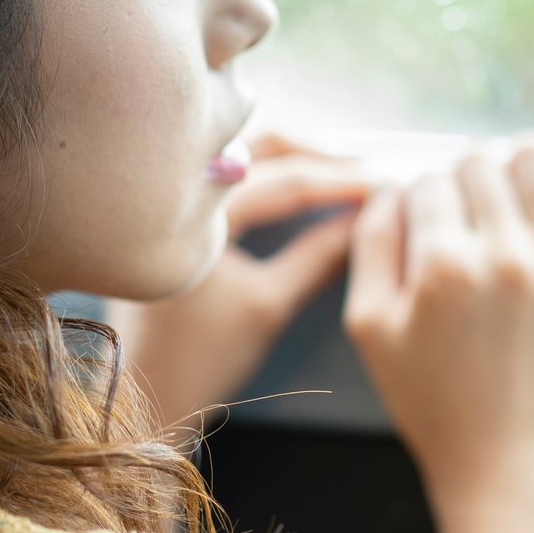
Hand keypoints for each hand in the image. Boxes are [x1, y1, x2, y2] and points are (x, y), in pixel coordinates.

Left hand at [108, 129, 377, 439]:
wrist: (145, 388)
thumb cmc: (201, 355)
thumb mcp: (269, 305)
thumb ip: (320, 256)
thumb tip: (370, 220)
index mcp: (197, 214)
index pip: (286, 180)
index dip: (343, 181)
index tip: (388, 183)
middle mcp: (179, 190)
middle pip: (263, 144)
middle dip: (320, 154)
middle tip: (367, 172)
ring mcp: (174, 196)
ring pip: (247, 152)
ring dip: (295, 158)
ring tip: (341, 174)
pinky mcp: (176, 210)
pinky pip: (232, 172)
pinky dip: (271, 173)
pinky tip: (302, 186)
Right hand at [342, 133, 533, 513]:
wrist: (508, 460)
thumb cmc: (431, 400)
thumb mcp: (370, 328)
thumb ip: (370, 245)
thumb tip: (387, 188)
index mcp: (445, 266)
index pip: (426, 181)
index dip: (414, 198)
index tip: (418, 225)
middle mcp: (507, 253)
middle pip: (478, 161)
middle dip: (458, 178)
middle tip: (454, 216)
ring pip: (533, 162)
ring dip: (508, 170)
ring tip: (495, 200)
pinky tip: (530, 225)